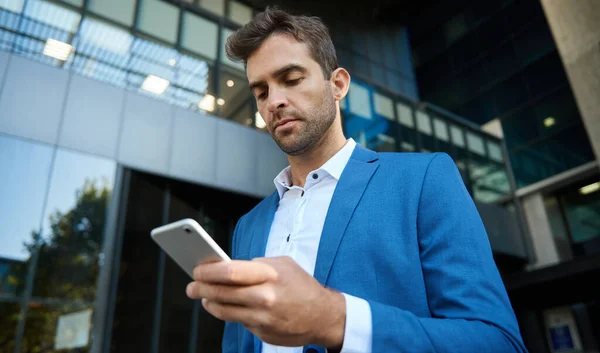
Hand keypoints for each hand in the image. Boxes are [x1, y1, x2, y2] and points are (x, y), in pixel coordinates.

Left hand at [186, 256, 345, 348]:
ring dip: (209, 303)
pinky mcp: (262, 332)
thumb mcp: (283, 265)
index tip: (197, 269)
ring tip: (203, 297)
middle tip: (191, 285)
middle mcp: (265, 297)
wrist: (323, 316)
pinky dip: (228, 313)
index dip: (208, 271)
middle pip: (222, 292)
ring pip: (224, 310)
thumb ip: (257, 264)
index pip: (230, 272)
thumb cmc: (301, 285)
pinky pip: (238, 321)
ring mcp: (263, 317)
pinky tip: (224, 307)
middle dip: (201, 288)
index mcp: (270, 274)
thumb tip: (227, 266)